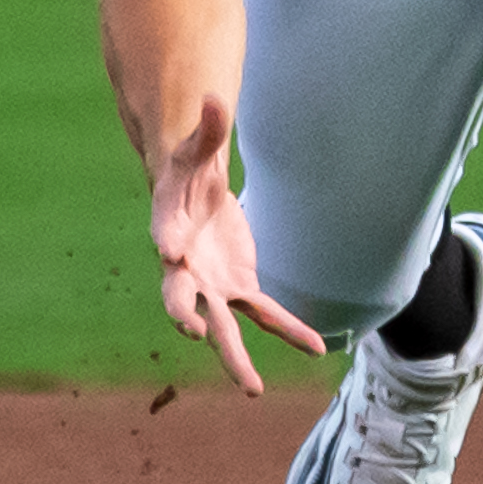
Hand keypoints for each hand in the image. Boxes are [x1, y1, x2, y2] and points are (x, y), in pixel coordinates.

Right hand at [151, 95, 324, 394]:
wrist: (193, 197)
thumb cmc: (187, 169)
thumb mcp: (196, 147)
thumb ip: (206, 127)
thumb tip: (214, 95)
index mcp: (169, 228)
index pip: (165, 236)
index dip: (168, 242)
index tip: (169, 250)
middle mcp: (185, 267)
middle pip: (181, 296)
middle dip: (185, 314)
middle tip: (193, 330)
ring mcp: (213, 283)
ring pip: (223, 325)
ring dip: (235, 356)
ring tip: (252, 388)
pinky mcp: (240, 287)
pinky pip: (265, 313)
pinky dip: (289, 330)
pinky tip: (317, 348)